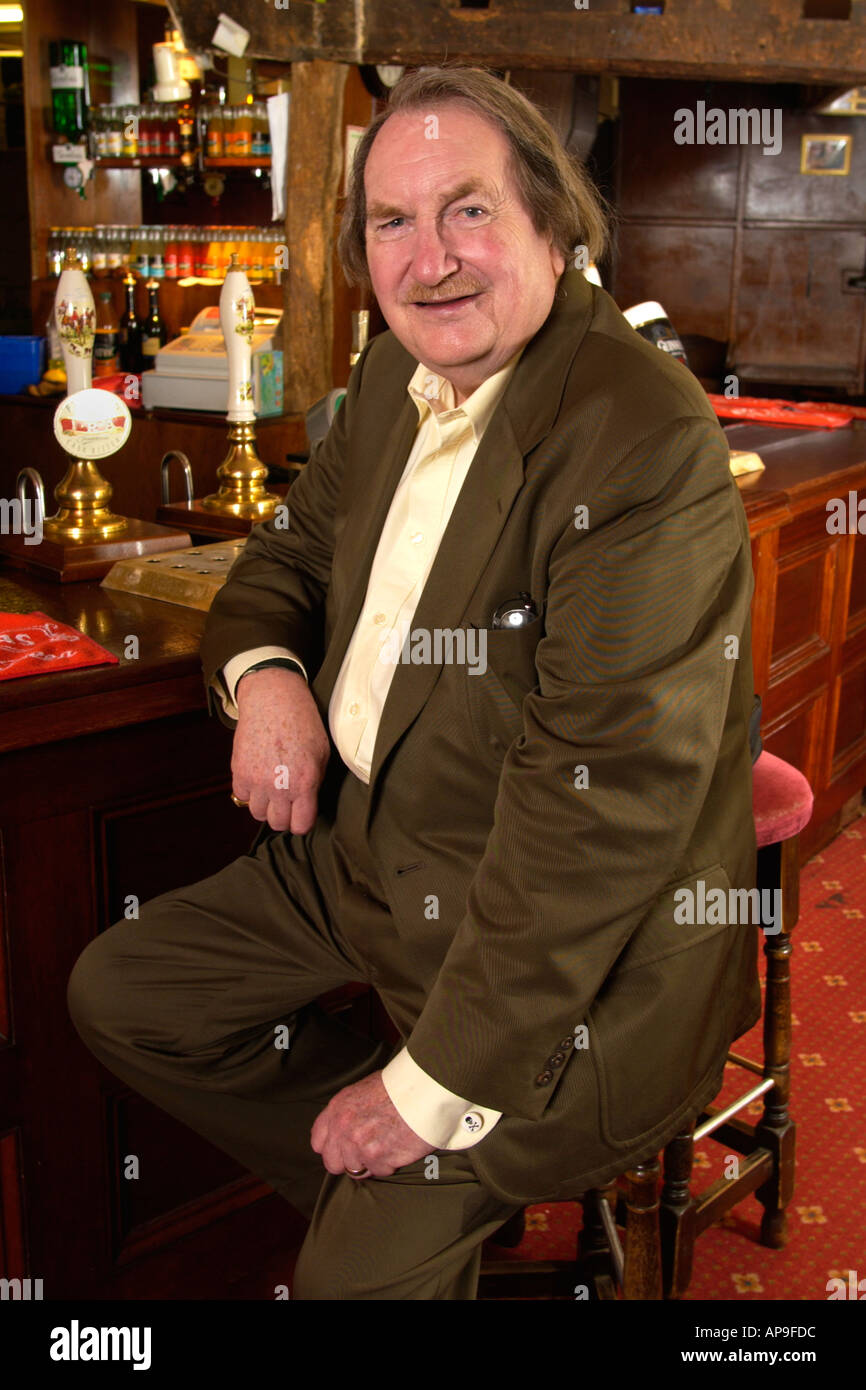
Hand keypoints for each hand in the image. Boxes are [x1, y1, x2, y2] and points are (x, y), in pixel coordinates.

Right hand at [231, 667, 330, 833]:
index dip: (302, 822)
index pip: (301, 825)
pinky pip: (242, 796)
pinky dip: (249, 791)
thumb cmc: (302, 722)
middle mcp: (279, 786)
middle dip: (284, 816)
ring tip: (272, 788)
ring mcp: (256, 780)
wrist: (273, 699)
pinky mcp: (239, 771)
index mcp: (304, 783)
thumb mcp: (321, 753)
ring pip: (257, 813)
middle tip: (287, 802)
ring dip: (265, 805)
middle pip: (277, 823)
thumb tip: (308, 803)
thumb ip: (315, 782)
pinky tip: (258, 776)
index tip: (301, 815)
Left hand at [311, 1071, 432, 1177]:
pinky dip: (391, 1163)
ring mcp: (359, 1144)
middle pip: (333, 1163)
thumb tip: (343, 1131)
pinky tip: (399, 1145)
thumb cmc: (397, 1087)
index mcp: (337, 1108)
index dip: (333, 1148)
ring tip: (389, 1142)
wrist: (423, 1089)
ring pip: (358, 1170)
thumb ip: (347, 1113)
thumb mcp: (362, 1091)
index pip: (318, 1142)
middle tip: (368, 1151)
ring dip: (372, 1162)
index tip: (344, 1148)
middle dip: (349, 1161)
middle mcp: (343, 1127)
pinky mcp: (378, 1157)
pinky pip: (380, 1171)